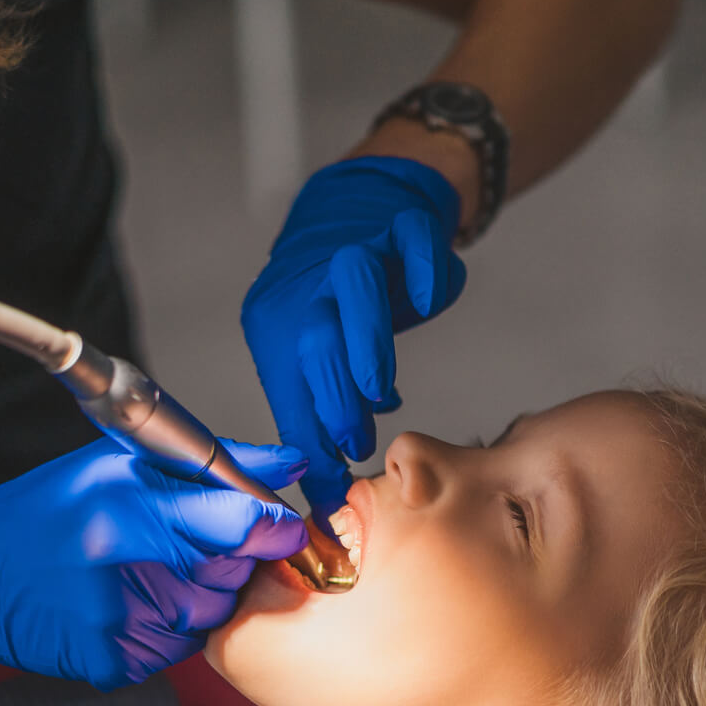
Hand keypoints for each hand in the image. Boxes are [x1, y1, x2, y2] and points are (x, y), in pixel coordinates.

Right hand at [0, 438, 307, 689]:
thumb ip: (211, 463)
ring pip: (211, 617)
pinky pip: (176, 651)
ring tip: (150, 572)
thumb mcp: (119, 465)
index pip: (239, 523)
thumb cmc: (45, 514)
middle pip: (232, 575)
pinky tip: (130, 604)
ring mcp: (119, 621)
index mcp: (128, 507)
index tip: (280, 525)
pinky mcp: (112, 663)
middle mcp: (124, 566)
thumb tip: (290, 462)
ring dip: (198, 597)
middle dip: (228, 561)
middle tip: (187, 545)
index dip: (272, 527)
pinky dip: (166, 629)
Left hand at [241, 156, 466, 519]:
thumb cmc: (335, 304)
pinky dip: (426, 271)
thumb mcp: (314, 361)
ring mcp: (359, 249)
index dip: (311, 443)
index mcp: (279, 323)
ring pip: (355, 284)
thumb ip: (323, 419)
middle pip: (312, 337)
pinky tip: (425, 302)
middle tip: (356, 443)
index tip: (333, 491)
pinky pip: (416, 239)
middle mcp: (312, 285)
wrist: (356, 209)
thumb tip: (332, 497)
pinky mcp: (405, 225)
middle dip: (334, 398)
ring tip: (380, 392)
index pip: (289, 389)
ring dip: (366, 343)